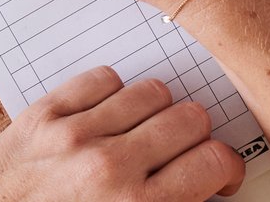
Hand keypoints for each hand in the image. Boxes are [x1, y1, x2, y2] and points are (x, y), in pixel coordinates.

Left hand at [0, 65, 243, 201]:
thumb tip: (202, 192)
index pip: (213, 162)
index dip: (224, 167)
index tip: (217, 173)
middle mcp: (111, 168)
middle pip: (190, 118)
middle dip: (194, 138)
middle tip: (181, 154)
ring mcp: (76, 135)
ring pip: (153, 91)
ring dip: (156, 113)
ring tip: (143, 134)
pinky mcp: (45, 113)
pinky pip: (103, 78)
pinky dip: (111, 94)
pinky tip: (105, 118)